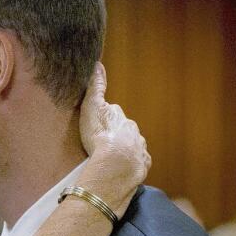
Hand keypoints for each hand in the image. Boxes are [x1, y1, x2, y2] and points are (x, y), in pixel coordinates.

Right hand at [77, 63, 149, 212]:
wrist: (115, 165)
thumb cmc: (100, 136)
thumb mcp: (93, 107)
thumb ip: (96, 87)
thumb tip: (98, 64)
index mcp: (121, 119)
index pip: (115, 115)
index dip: (107, 120)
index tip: (100, 125)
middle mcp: (134, 132)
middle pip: (125, 131)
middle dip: (118, 136)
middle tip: (104, 144)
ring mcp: (140, 149)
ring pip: (133, 148)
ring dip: (125, 151)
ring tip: (112, 160)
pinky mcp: (142, 165)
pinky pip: (137, 164)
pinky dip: (131, 165)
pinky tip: (122, 171)